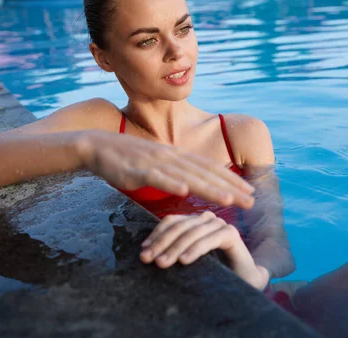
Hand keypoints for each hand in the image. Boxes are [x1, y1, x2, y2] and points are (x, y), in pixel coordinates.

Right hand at [76, 130, 254, 208]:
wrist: (97, 146)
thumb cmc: (127, 158)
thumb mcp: (156, 164)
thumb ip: (174, 173)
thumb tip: (191, 186)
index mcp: (176, 155)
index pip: (210, 168)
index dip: (231, 179)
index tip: (249, 191)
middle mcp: (170, 156)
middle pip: (205, 173)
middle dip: (230, 187)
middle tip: (251, 200)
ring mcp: (154, 162)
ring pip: (186, 176)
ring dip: (208, 188)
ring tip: (227, 199)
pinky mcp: (136, 170)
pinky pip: (156, 178)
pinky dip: (171, 184)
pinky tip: (184, 192)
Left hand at [139, 211, 269, 288]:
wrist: (244, 280)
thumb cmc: (214, 270)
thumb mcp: (188, 258)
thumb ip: (174, 251)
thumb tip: (146, 253)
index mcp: (194, 221)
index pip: (171, 222)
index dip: (156, 235)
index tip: (143, 250)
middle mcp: (206, 219)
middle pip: (179, 226)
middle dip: (161, 243)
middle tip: (148, 259)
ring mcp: (219, 224)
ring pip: (191, 233)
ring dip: (175, 248)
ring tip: (162, 263)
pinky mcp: (230, 233)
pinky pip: (208, 240)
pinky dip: (195, 250)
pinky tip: (184, 261)